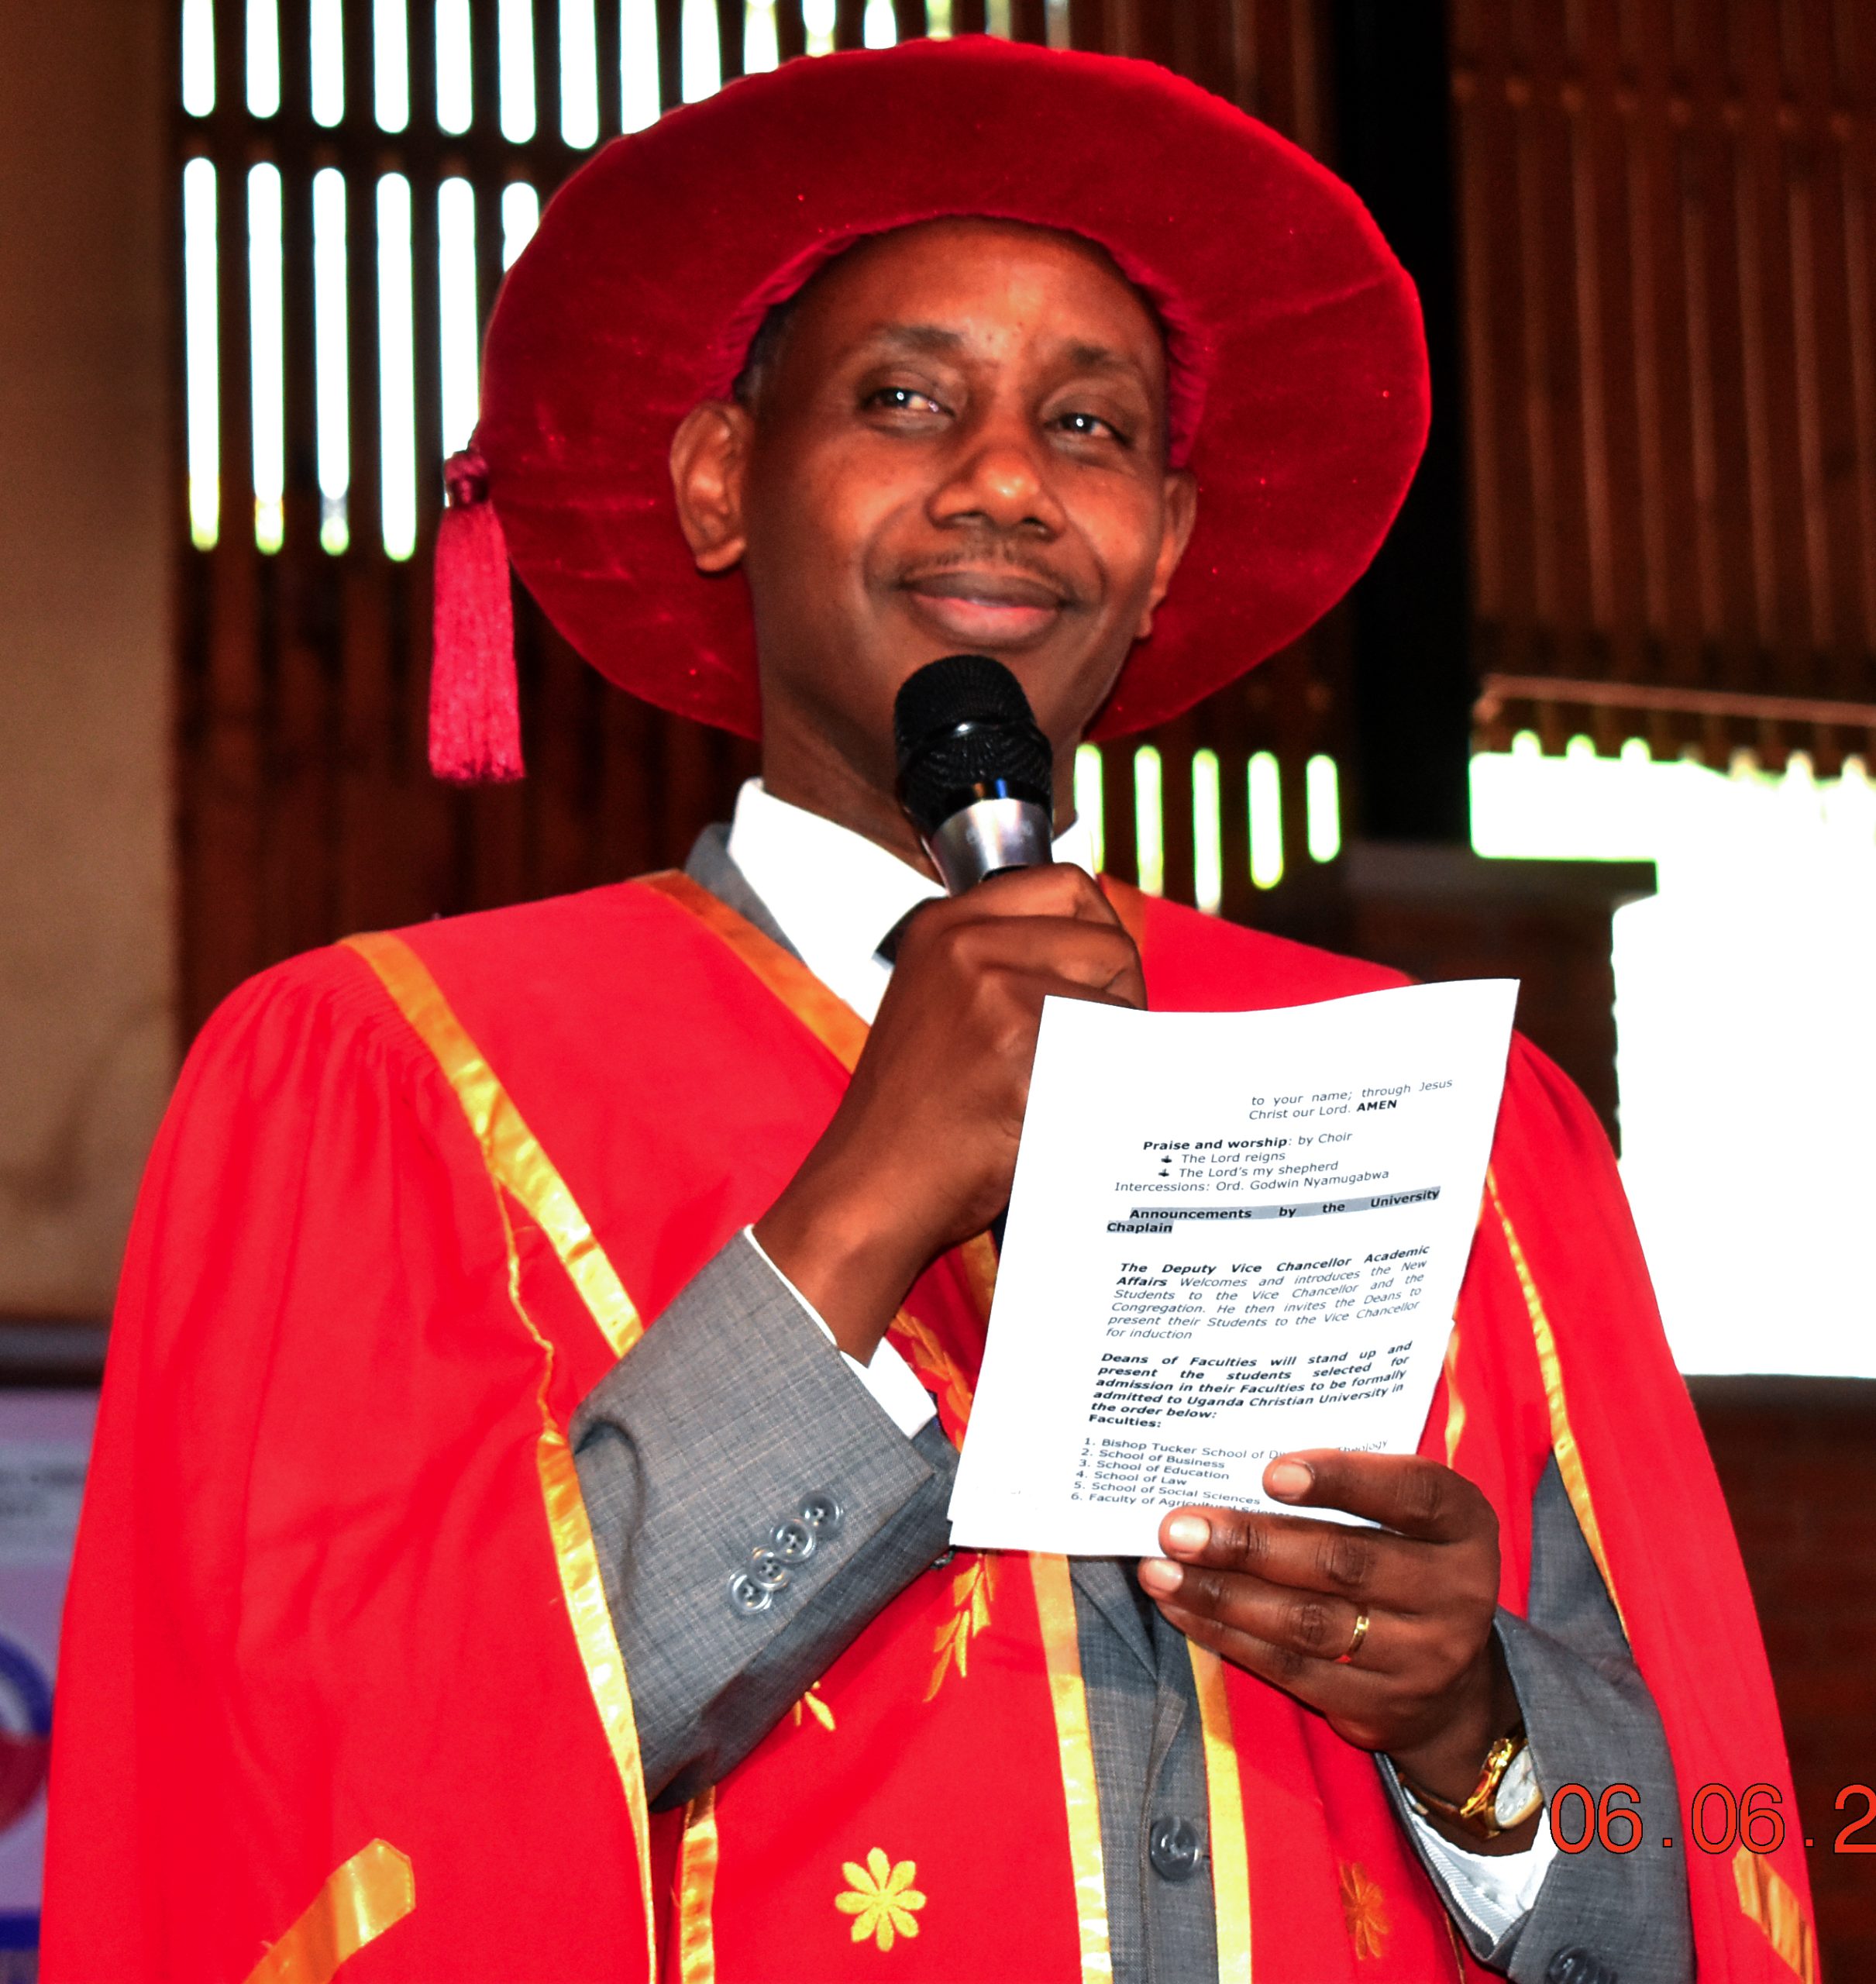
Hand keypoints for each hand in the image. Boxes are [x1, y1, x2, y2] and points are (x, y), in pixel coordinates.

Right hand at [755, 863, 1143, 1361]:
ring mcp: (991, 994)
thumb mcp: (939, 1005)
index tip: (1101, 981)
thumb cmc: (912, 1117)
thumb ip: (1004, 965)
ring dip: (1117, 1047)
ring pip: (1119, 1000)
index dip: (1100, 934)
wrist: (870, 1189)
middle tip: (1097, 1050)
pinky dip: (1104, 1088)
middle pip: (1108, 940)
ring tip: (1070, 1088)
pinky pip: (1111, 1054)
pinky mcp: (1019, 1049)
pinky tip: (1062, 1114)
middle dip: (1123, 996)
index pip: (1065, 886)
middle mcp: (964, 945)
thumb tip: (1108, 956)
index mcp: (943, 926)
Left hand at [1137, 1450, 1533, 1851]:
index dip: (1344, 1479)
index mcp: (1465, 1527)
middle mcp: (1455, 1593)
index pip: (1412, 1492)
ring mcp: (1421, 1657)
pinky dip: (1227, 1635)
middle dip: (1250, 1544)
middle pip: (1342, 1563)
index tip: (1271, 1473)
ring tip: (1161, 1568)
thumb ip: (1353, 1492)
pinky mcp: (1378, 1706)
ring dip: (1223, 1594)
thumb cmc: (1408, 1569)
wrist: (1454, 1692)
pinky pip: (1291, 1669)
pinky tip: (1183, 1607)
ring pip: (1307, 1623)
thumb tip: (1237, 1464)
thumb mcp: (1408, 1523)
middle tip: (1180, 1527)